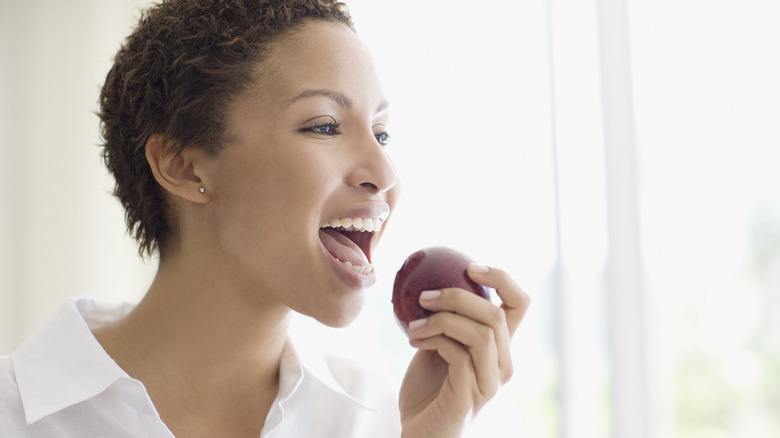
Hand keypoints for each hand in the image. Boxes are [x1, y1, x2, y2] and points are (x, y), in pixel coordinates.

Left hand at [398, 263, 529, 437]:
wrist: (418, 435)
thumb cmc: (427, 392)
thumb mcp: (437, 345)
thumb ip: (444, 320)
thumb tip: (429, 281)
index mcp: (499, 348)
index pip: (519, 304)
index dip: (502, 279)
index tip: (469, 267)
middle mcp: (502, 365)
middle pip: (497, 315)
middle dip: (458, 297)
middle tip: (424, 296)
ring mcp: (489, 383)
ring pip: (482, 334)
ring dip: (442, 320)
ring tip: (413, 325)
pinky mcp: (470, 397)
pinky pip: (460, 355)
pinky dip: (436, 340)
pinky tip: (415, 341)